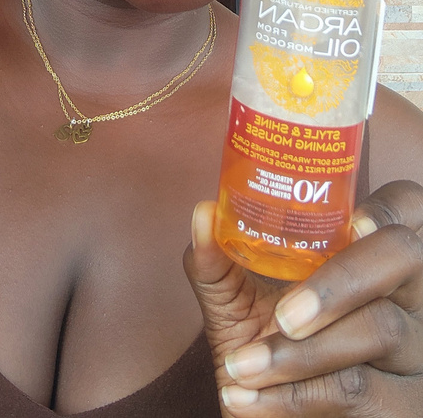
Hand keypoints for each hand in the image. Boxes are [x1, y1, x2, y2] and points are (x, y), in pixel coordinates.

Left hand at [184, 182, 422, 415]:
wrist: (266, 415)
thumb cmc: (261, 343)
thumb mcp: (236, 298)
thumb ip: (219, 257)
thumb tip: (203, 214)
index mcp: (370, 251)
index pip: (404, 206)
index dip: (388, 208)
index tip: (354, 223)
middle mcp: (407, 290)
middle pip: (404, 257)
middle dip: (342, 281)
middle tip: (284, 316)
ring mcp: (414, 347)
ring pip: (380, 328)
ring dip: (299, 354)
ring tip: (241, 367)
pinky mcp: (403, 401)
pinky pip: (360, 391)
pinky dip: (294, 397)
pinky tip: (248, 397)